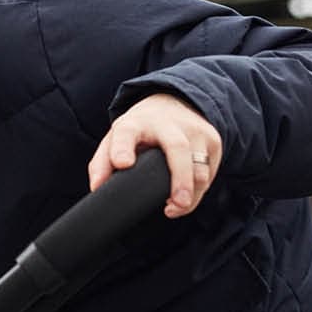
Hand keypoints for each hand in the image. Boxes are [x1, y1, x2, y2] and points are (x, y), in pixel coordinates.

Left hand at [88, 93, 222, 218]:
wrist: (172, 103)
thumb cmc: (138, 131)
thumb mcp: (116, 140)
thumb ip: (102, 164)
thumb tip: (98, 188)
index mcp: (135, 124)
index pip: (127, 133)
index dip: (122, 148)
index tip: (123, 163)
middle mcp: (167, 124)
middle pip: (177, 148)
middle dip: (180, 179)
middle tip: (177, 203)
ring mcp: (194, 130)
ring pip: (200, 166)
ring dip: (191, 193)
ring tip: (175, 208)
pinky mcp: (213, 140)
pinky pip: (209, 173)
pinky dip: (198, 190)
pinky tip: (185, 199)